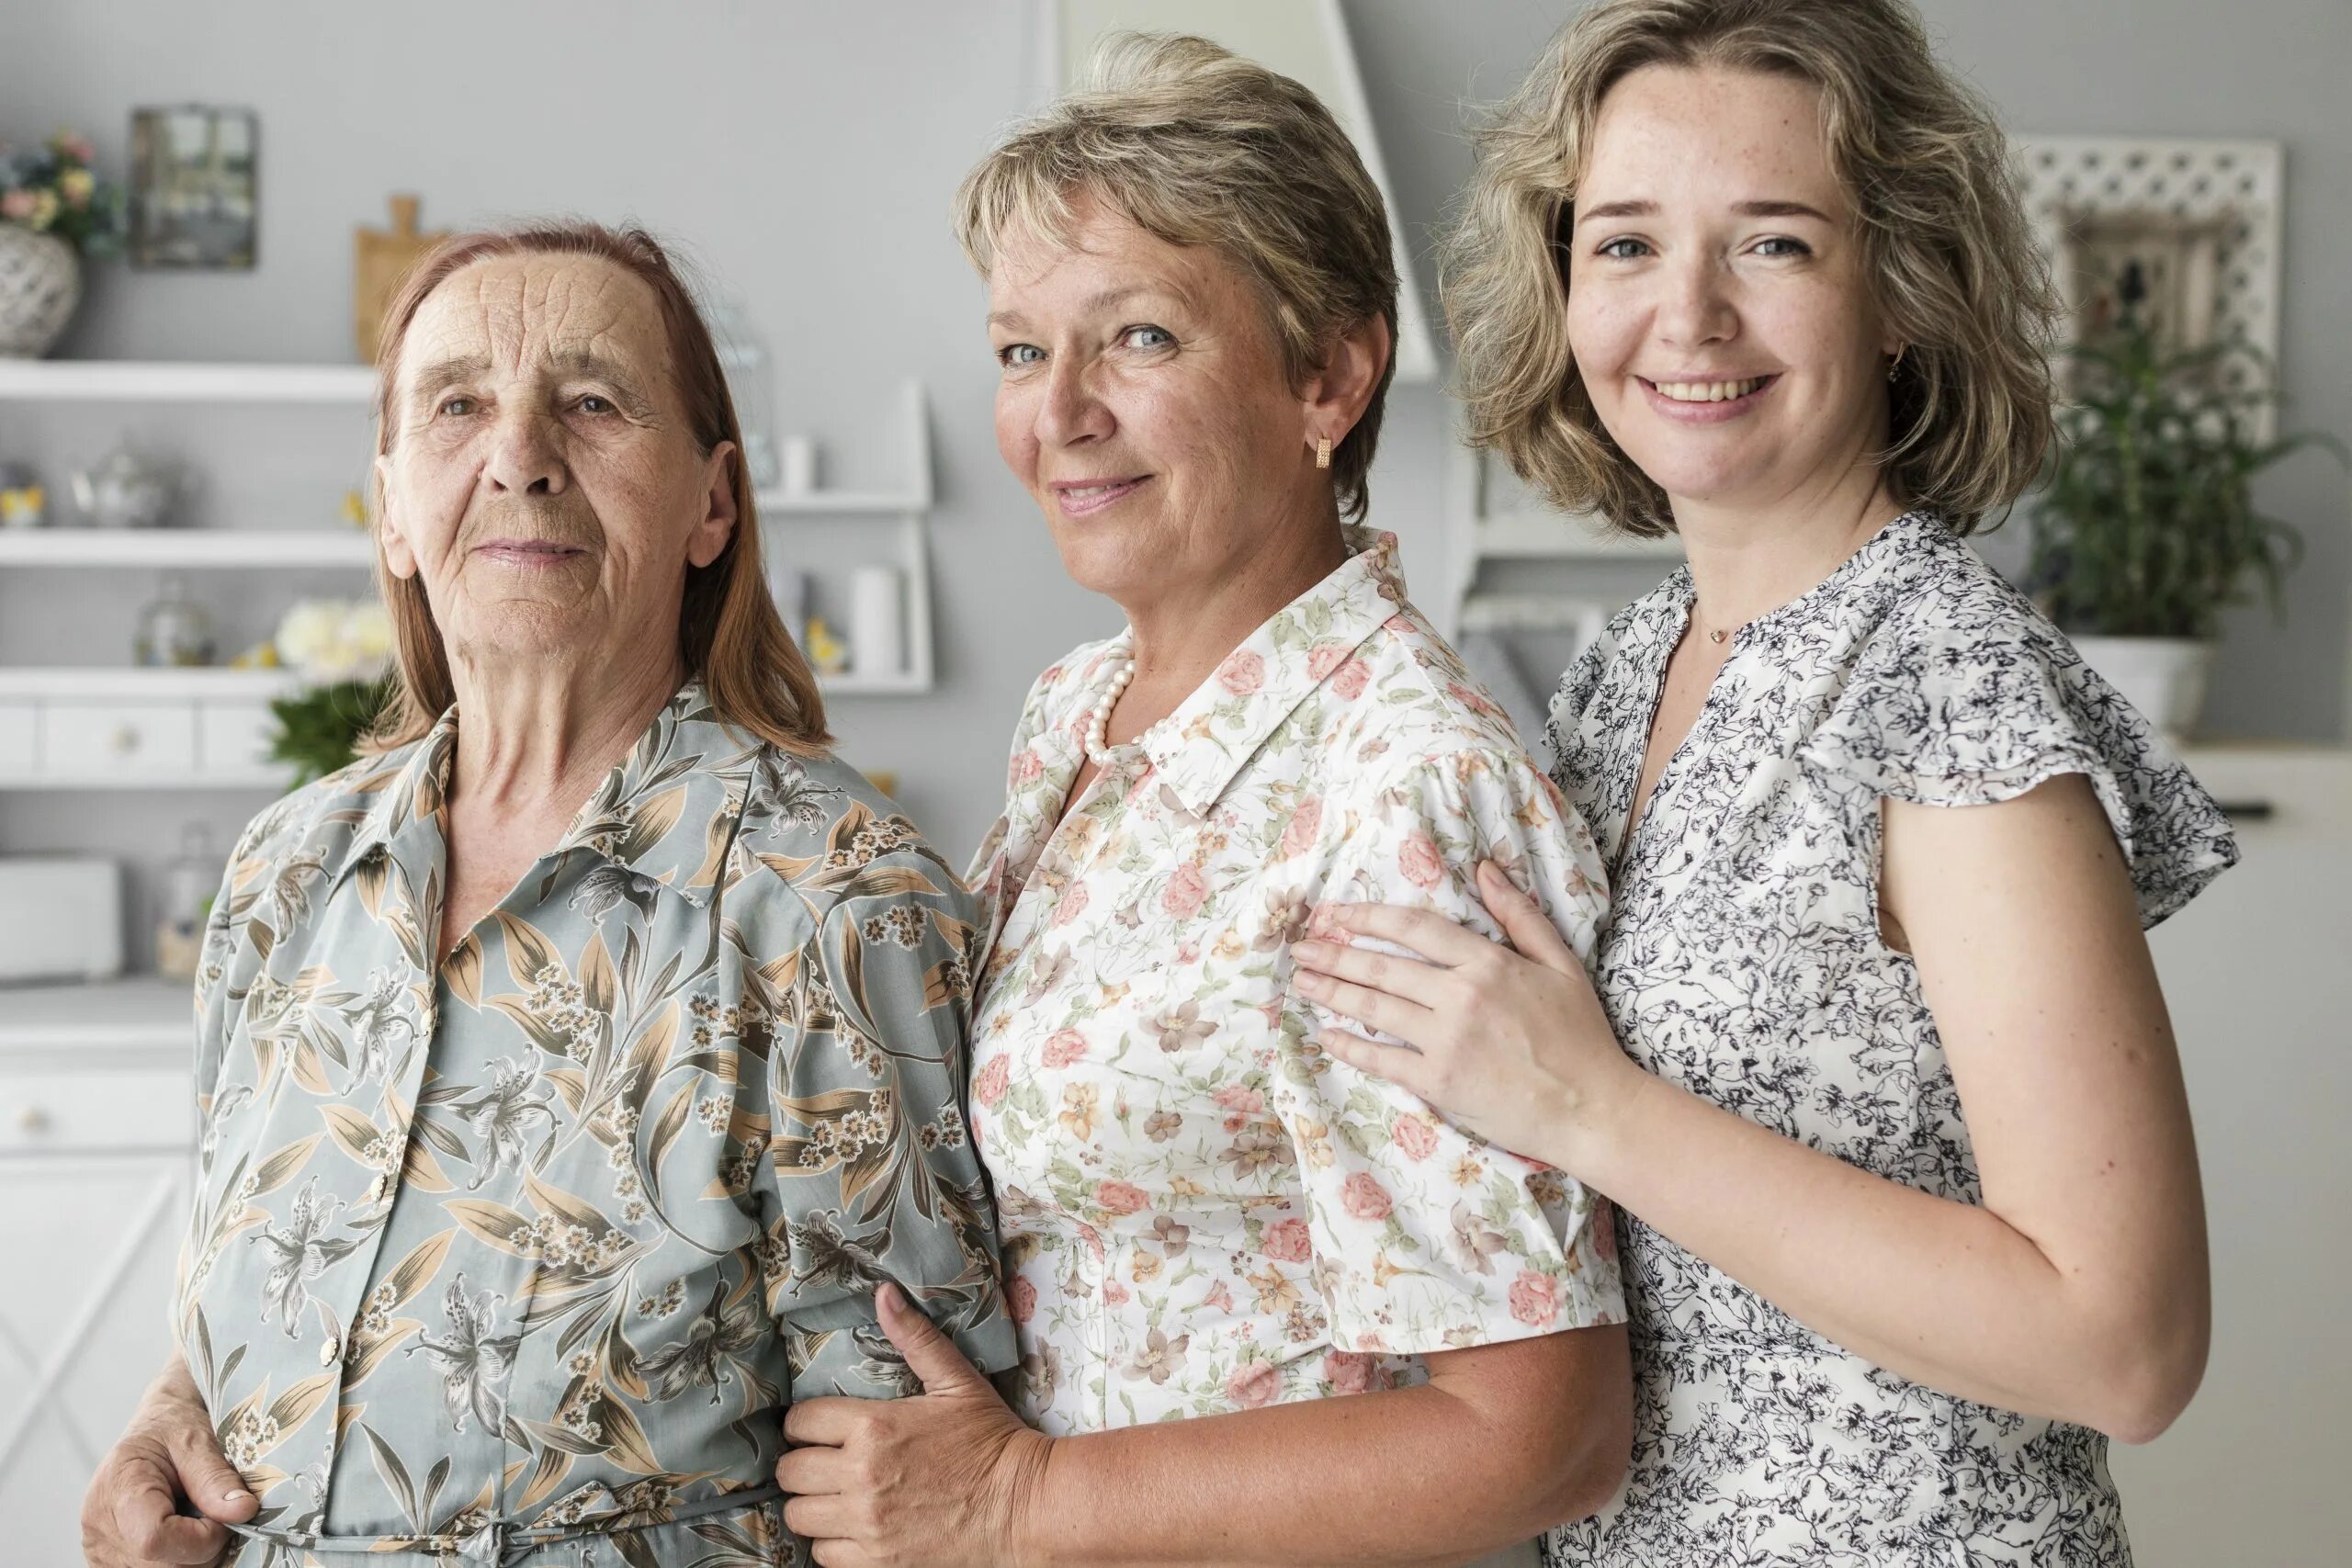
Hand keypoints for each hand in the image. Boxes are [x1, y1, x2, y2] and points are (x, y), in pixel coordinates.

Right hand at [82, 1357, 255, 1567]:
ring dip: (193, 1556)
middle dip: (204, 1548)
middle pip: (162, 1565)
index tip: (225, 1515)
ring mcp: (100, 1551)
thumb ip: (217, 1478)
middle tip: (218, 1514)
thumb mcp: (198, 1439)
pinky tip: (185, 1535)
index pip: (154, 1539)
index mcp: (117, 1489)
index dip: (201, 1538)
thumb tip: (243, 1512)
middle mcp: (99, 1528)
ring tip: (199, 1520)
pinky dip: (179, 1560)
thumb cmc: (174, 1426)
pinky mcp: (109, 1563)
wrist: (153, 1427)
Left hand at [777, 1284, 1051, 1567]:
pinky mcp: (876, 1560)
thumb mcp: (957, 1381)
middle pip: (790, 1470)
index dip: (806, 1423)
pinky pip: (823, 1554)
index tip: (820, 1428)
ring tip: (834, 1495)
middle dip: (802, 1462)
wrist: (1023, 1505)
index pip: (800, 1422)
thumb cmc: (991, 1440)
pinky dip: (831, 1541)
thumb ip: (915, 1338)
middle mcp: (861, 1475)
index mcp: (875, 1426)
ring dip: (812, 1504)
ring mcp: (867, 1523)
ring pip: (798, 1515)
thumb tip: (884, 1293)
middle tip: (825, 1461)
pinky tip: (852, 1527)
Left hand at [1291, 860, 1643, 1168]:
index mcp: (1488, 962)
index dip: (1368, 917)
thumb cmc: (1579, 1035)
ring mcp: (1446, 1040)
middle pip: (1382, 967)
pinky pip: (1382, 1059)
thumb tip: (1484, 869)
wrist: (1590, 1107)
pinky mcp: (1439, 1082)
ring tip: (1302, 982)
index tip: (1337, 914)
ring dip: (1332, 992)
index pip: (1414, 928)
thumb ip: (1520, 915)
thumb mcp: (1561, 963)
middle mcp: (1460, 996)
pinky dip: (1349, 1046)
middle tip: (1300, 948)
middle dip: (1334, 954)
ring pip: (1375, 1008)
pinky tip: (1325, 1035)